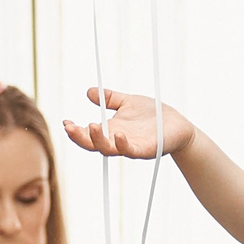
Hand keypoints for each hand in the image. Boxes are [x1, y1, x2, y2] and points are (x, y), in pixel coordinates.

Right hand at [63, 88, 194, 160]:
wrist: (178, 126)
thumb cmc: (153, 116)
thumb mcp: (129, 102)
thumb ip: (110, 98)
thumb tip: (89, 91)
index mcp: (111, 130)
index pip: (88, 134)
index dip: (75, 130)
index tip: (66, 122)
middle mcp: (117, 141)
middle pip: (93, 144)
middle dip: (80, 137)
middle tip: (70, 128)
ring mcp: (131, 147)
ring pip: (109, 150)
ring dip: (98, 140)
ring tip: (93, 126)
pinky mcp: (146, 150)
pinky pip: (131, 151)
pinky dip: (123, 145)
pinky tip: (118, 134)